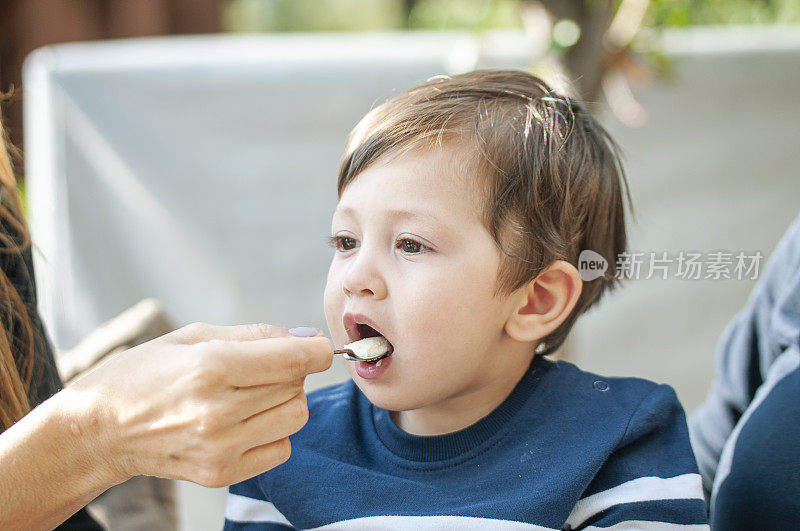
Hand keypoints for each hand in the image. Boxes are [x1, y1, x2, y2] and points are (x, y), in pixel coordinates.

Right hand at [63, 322, 331, 487]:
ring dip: (284, 401)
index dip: (317, 349)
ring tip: (250, 394)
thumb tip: (305, 337)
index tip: (317, 345)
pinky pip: (281, 449)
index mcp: (211, 368)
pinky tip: (244, 421)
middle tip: (261, 367)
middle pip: (297, 387)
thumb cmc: (143, 374)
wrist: (99, 429)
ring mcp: (221, 448)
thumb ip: (254, 335)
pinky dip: (272, 431)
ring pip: (295, 418)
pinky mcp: (221, 473)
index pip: (294, 360)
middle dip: (291, 371)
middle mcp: (219, 411)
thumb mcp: (193, 336)